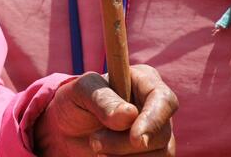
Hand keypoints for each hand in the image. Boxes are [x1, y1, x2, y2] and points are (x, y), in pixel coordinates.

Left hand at [33, 65, 176, 155]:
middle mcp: (156, 107)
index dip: (154, 120)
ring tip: (97, 149)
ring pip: (161, 153)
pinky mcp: (151, 154)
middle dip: (124, 143)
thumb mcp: (80, 91)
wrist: (66, 130)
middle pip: (160, 132)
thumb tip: (130, 114)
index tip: (135, 139)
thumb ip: (102, 98)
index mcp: (143, 81)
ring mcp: (156, 132)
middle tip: (94, 142)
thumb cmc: (74, 102)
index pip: (164, 99)